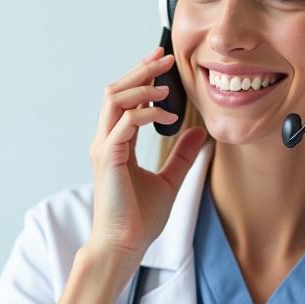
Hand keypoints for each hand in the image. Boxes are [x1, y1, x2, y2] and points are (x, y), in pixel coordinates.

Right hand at [86, 48, 206, 270]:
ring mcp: (104, 148)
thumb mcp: (169, 181)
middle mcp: (106, 141)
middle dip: (141, 70)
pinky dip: (146, 112)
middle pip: (117, 90)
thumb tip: (200, 134)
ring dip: (141, 86)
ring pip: (115, 99)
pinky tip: (168, 116)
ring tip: (166, 85)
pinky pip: (125, 122)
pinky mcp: (108, 158)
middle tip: (165, 58)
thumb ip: (182, 156)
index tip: (162, 62)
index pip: (125, 100)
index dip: (142, 77)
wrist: (124, 245)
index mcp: (116, 144)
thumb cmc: (139, 220)